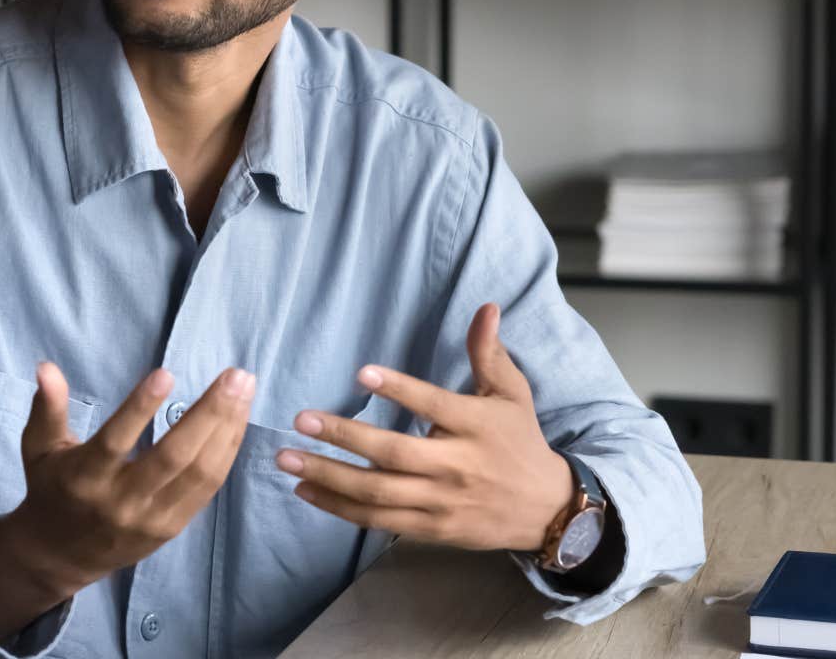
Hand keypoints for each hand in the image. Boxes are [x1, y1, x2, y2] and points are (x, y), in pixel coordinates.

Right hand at [0, 363, 254, 640]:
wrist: (60, 555)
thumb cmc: (51, 487)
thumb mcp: (39, 447)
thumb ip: (48, 407)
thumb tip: (46, 367)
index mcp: (84, 477)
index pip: (115, 441)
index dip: (140, 408)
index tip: (166, 373)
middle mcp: (120, 501)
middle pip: (173, 457)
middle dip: (209, 414)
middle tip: (236, 376)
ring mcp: (151, 518)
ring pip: (199, 473)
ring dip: (227, 429)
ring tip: (243, 389)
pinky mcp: (171, 527)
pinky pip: (207, 488)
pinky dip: (225, 452)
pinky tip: (236, 421)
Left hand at [273, 302, 572, 552]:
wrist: (547, 509)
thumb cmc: (519, 441)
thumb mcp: (511, 393)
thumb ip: (488, 353)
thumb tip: (486, 307)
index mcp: (476, 426)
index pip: (434, 405)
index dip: (399, 390)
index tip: (361, 374)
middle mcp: (456, 465)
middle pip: (394, 454)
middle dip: (343, 437)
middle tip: (301, 420)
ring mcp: (441, 501)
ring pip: (378, 492)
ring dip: (329, 477)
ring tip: (288, 460)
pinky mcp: (431, 528)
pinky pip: (379, 520)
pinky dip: (341, 508)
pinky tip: (307, 491)